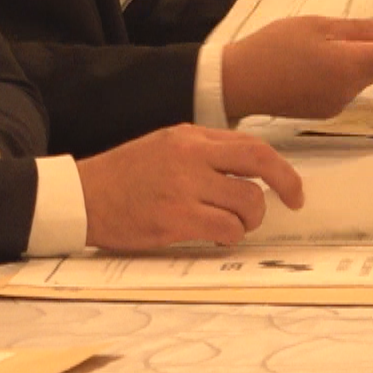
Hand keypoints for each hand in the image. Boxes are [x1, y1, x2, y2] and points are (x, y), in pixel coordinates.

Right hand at [78, 124, 302, 248]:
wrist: (81, 197)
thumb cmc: (121, 177)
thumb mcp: (162, 147)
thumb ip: (202, 153)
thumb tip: (246, 172)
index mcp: (187, 137)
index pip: (250, 145)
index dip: (280, 168)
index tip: (290, 188)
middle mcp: (189, 156)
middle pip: (259, 164)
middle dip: (286, 185)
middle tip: (291, 203)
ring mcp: (184, 187)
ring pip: (248, 203)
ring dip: (248, 220)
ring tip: (230, 225)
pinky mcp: (176, 218)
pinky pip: (226, 229)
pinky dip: (229, 236)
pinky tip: (213, 235)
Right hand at [221, 15, 372, 119]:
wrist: (237, 83)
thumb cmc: (270, 49)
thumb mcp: (313, 25)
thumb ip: (354, 28)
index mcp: (351, 67)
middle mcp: (350, 90)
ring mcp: (337, 103)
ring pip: (361, 78)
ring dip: (360, 60)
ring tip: (338, 40)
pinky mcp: (323, 110)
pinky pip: (344, 89)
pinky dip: (343, 74)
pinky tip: (321, 60)